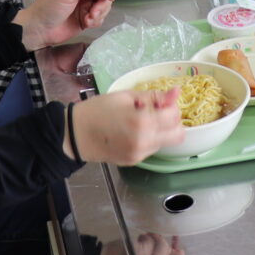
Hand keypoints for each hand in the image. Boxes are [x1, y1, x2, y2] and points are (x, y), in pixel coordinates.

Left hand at [16, 0, 115, 47]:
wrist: (39, 30)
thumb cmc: (48, 8)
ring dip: (99, 14)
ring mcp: (85, 5)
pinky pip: (99, 18)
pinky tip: (86, 24)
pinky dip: (95, 21)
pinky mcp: (86, 18)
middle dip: (103, 4)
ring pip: (104, 6)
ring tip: (88, 19)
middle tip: (94, 13)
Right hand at [69, 90, 187, 164]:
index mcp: (143, 122)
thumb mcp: (126, 96)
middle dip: (172, 121)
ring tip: (141, 121)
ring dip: (162, 130)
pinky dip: (150, 139)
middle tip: (157, 112)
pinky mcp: (135, 161)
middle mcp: (145, 142)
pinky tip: (134, 131)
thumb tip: (175, 93)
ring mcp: (140, 154)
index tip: (159, 101)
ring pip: (166, 142)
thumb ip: (154, 96)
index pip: (175, 115)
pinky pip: (152, 148)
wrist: (76, 134)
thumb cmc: (98, 110)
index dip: (170, 105)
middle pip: (178, 135)